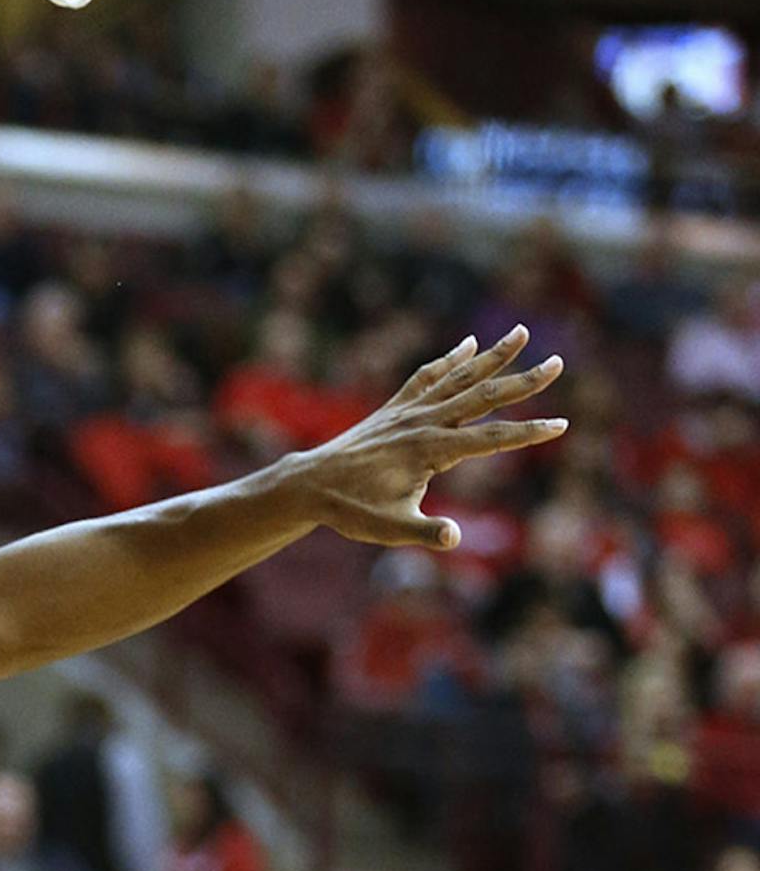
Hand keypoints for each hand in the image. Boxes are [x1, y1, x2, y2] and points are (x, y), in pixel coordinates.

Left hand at [296, 329, 565, 550]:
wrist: (308, 486)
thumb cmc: (350, 511)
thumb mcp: (389, 529)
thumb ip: (424, 531)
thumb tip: (453, 539)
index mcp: (431, 450)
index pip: (492, 438)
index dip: (528, 434)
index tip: (561, 426)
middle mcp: (423, 422)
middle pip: (483, 396)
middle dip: (524, 381)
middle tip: (559, 362)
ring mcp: (408, 411)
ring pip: (458, 376)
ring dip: (492, 355)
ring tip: (520, 331)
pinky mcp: (394, 408)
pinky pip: (427, 377)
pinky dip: (449, 360)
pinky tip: (468, 345)